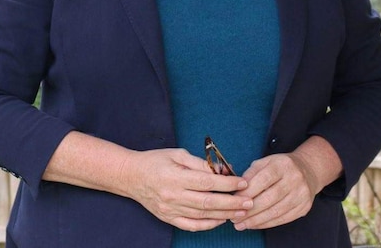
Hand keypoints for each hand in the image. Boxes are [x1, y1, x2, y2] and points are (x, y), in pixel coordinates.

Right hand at [120, 147, 252, 231]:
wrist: (131, 176)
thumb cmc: (154, 161)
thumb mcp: (176, 154)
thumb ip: (199, 163)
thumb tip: (222, 171)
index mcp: (175, 176)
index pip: (207, 182)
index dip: (227, 184)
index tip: (242, 182)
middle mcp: (173, 195)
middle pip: (208, 201)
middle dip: (232, 203)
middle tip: (249, 202)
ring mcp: (170, 209)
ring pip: (203, 215)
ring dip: (224, 214)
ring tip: (241, 211)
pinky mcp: (168, 218)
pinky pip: (192, 225)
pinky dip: (208, 224)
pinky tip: (221, 220)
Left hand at [230, 151, 320, 229]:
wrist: (308, 170)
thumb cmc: (279, 167)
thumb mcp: (264, 162)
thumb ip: (251, 174)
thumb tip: (237, 191)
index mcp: (282, 164)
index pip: (263, 180)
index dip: (248, 192)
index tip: (234, 201)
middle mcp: (294, 179)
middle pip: (269, 198)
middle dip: (250, 210)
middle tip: (234, 217)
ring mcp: (301, 194)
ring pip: (276, 212)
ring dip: (256, 220)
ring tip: (241, 224)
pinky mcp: (304, 208)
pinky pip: (283, 219)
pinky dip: (267, 223)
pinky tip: (255, 224)